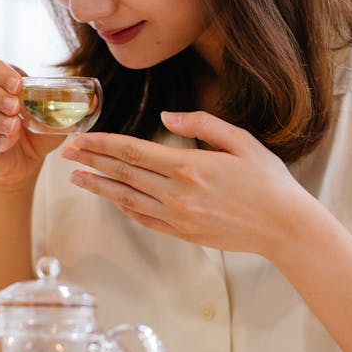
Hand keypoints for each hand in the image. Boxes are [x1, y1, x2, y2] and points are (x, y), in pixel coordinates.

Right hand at [0, 58, 65, 189]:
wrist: (28, 162)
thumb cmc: (38, 132)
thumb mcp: (54, 116)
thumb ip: (66, 105)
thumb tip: (91, 100)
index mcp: (0, 83)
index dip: (0, 72)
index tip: (19, 85)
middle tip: (14, 105)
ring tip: (15, 125)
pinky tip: (10, 140)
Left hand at [60, 111, 316, 255]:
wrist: (285, 228)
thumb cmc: (268, 182)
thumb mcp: (242, 142)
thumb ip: (202, 125)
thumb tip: (167, 117)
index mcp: (189, 167)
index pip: (133, 152)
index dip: (102, 144)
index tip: (80, 139)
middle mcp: (177, 193)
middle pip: (123, 174)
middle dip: (91, 162)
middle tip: (66, 154)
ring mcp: (177, 216)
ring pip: (127, 199)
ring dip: (99, 187)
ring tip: (77, 178)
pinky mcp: (182, 233)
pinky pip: (144, 219)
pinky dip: (123, 207)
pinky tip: (110, 198)